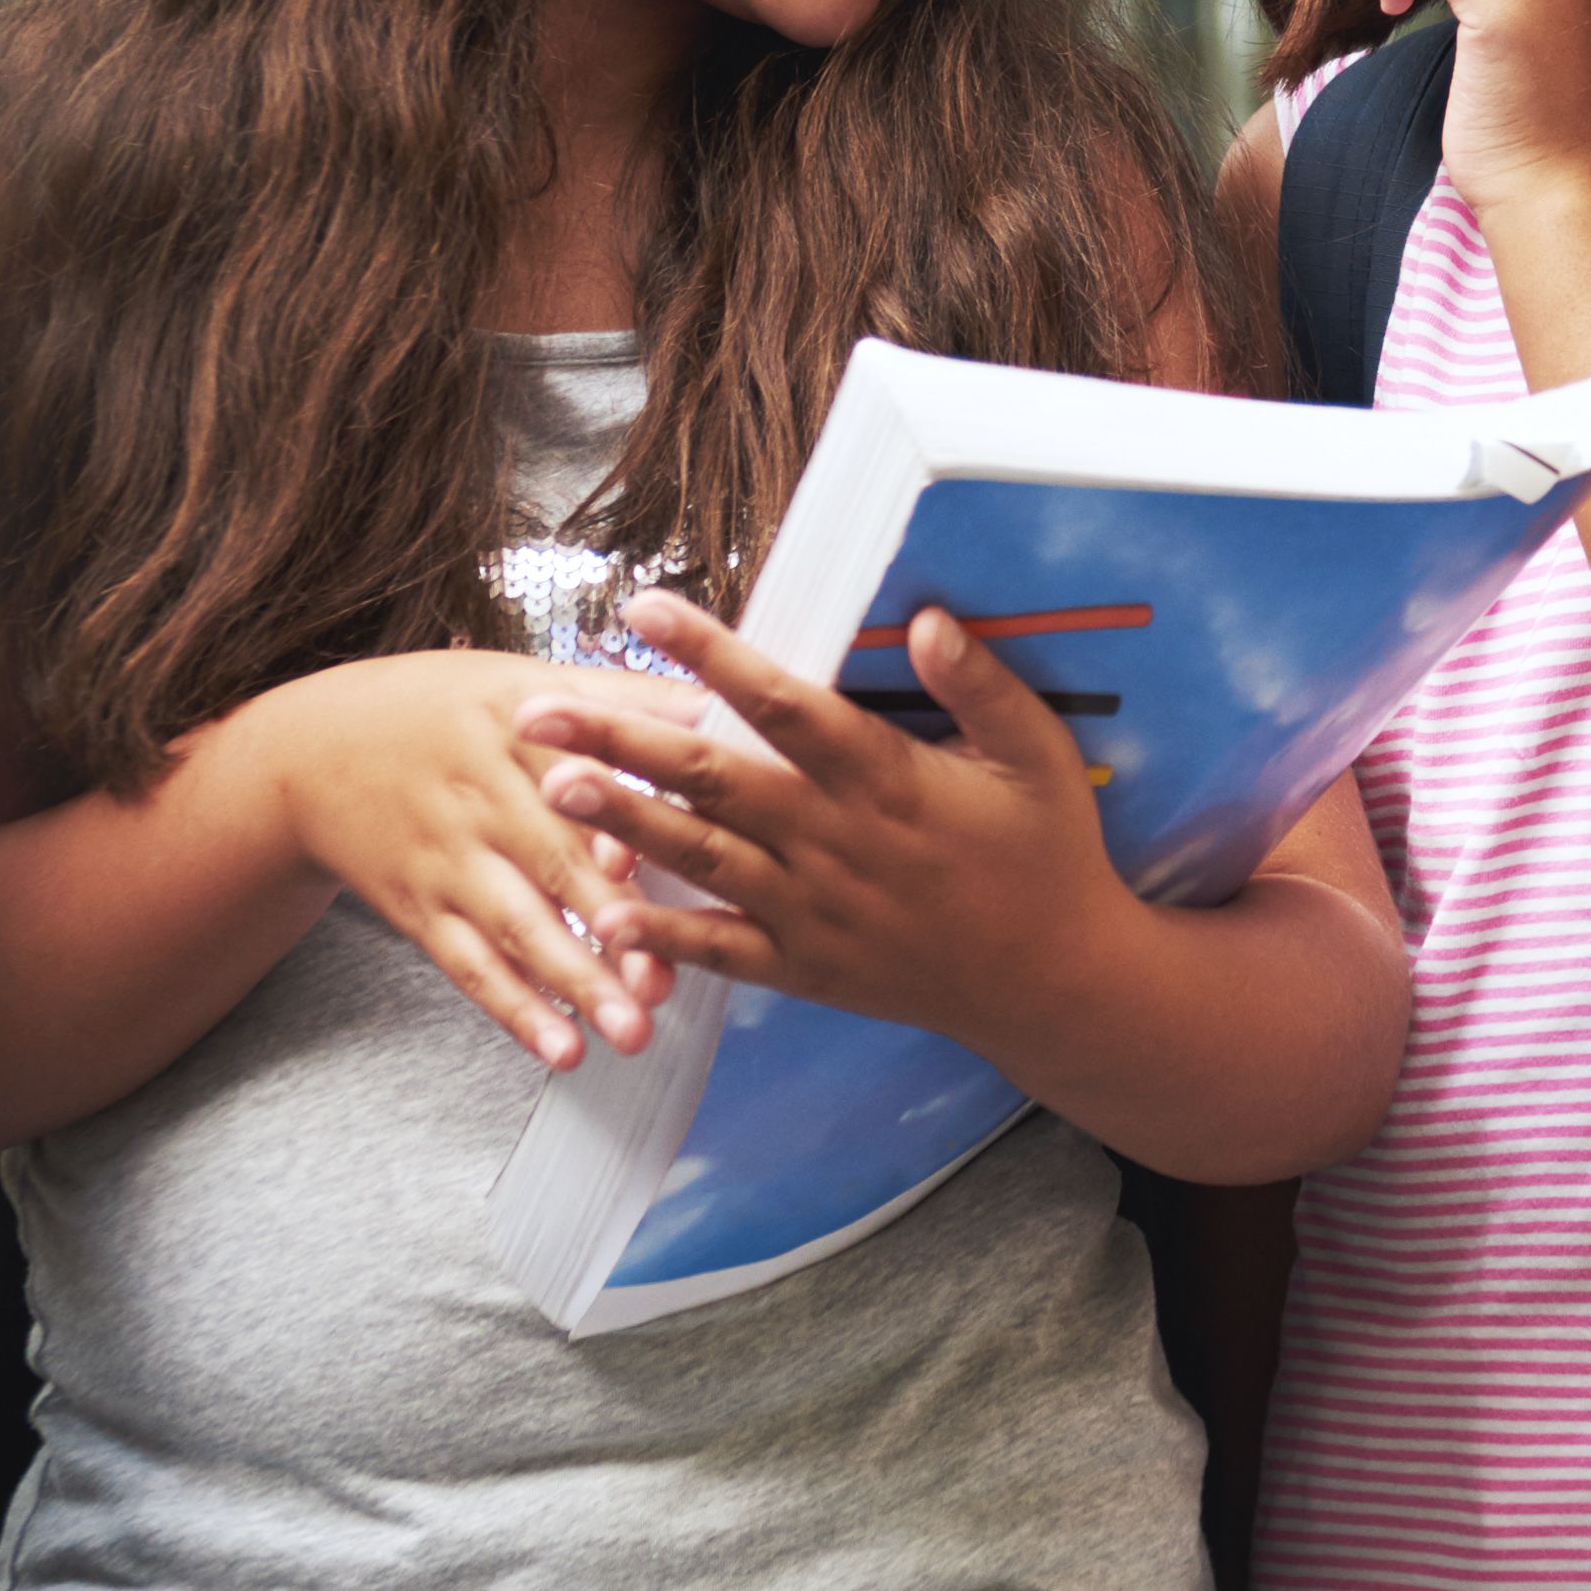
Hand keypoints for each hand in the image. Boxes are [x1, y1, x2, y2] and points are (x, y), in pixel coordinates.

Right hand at [246, 652, 660, 1066]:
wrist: (313, 751)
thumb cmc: (448, 712)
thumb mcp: (526, 682)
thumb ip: (627, 697)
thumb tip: (728, 701)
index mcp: (519, 729)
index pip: (574, 774)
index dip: (609, 819)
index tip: (646, 860)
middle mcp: (482, 796)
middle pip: (552, 863)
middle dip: (613, 925)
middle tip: (668, 982)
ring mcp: (449, 859)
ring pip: (518, 927)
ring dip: (575, 984)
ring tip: (633, 1034)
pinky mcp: (421, 910)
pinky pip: (472, 966)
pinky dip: (516, 1011)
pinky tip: (562, 1051)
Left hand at [523, 598, 1125, 1053]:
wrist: (1054, 982)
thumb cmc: (1047, 855)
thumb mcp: (1039, 757)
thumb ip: (983, 686)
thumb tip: (929, 617)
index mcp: (887, 779)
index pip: (784, 703)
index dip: (710, 655)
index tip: (644, 608)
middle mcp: (837, 841)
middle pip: (712, 780)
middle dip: (620, 741)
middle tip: (536, 709)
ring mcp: (815, 910)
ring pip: (702, 857)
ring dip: (622, 823)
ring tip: (551, 788)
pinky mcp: (807, 967)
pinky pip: (723, 951)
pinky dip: (663, 936)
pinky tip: (602, 915)